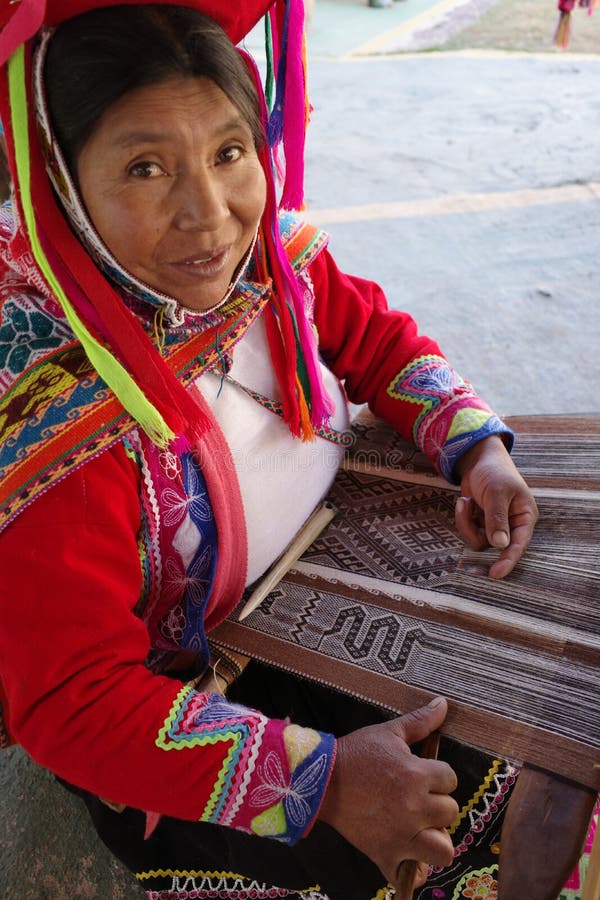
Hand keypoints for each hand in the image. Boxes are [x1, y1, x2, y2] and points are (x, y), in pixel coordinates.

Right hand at [318, 697, 457, 890]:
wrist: (320, 780)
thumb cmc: (356, 754)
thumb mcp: (388, 733)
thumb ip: (420, 721)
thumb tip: (443, 704)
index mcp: (417, 776)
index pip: (451, 779)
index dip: (439, 776)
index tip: (423, 774)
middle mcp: (414, 808)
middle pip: (450, 812)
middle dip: (437, 804)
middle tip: (418, 798)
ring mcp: (401, 835)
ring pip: (443, 848)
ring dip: (435, 838)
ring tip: (421, 828)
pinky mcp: (385, 853)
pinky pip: (412, 876)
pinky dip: (414, 871)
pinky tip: (409, 856)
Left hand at [454, 435, 537, 578]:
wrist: (478, 460)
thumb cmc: (495, 472)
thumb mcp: (498, 492)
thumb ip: (497, 518)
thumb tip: (500, 544)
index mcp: (524, 517)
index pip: (518, 544)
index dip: (508, 560)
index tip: (496, 574)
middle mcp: (510, 525)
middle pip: (495, 546)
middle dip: (476, 535)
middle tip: (468, 558)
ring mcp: (493, 526)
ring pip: (477, 540)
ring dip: (466, 522)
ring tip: (465, 502)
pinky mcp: (479, 523)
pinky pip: (468, 531)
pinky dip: (463, 517)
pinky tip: (464, 501)